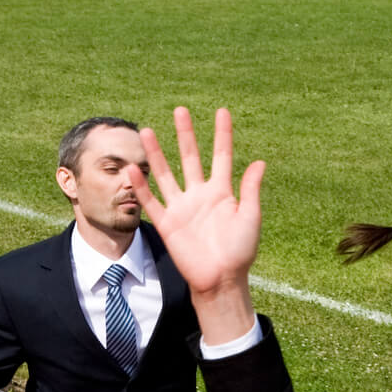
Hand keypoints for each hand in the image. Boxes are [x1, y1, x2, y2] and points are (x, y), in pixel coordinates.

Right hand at [126, 107, 263, 342]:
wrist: (221, 280)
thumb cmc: (241, 251)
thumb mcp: (251, 217)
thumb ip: (251, 189)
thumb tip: (259, 161)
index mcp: (222, 192)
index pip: (221, 156)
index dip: (222, 134)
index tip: (222, 111)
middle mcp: (199, 195)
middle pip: (190, 158)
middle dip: (186, 135)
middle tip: (181, 111)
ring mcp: (181, 208)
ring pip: (165, 174)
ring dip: (157, 153)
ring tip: (148, 131)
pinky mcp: (167, 224)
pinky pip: (151, 202)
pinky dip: (141, 186)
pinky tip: (133, 168)